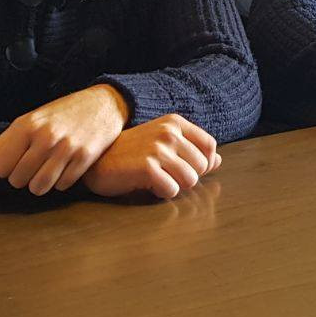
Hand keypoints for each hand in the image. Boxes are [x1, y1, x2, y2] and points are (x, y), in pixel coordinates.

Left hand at [0, 83, 128, 194]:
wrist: (103, 103)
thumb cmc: (60, 114)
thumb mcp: (27, 122)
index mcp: (27, 125)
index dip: (6, 168)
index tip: (17, 159)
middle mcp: (45, 136)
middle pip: (18, 180)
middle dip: (23, 177)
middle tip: (34, 164)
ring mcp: (66, 147)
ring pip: (39, 187)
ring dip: (40, 184)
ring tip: (47, 170)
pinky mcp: (85, 157)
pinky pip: (62, 186)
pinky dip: (62, 181)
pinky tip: (66, 167)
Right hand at [79, 113, 220, 198]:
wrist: (97, 160)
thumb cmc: (132, 153)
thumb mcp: (162, 143)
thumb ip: (191, 149)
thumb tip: (218, 160)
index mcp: (175, 122)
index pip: (209, 145)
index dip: (205, 163)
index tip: (189, 170)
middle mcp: (169, 132)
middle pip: (202, 165)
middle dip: (188, 177)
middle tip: (167, 176)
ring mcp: (158, 149)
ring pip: (190, 180)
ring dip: (176, 186)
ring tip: (157, 180)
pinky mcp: (147, 168)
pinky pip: (172, 190)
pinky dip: (162, 193)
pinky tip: (147, 185)